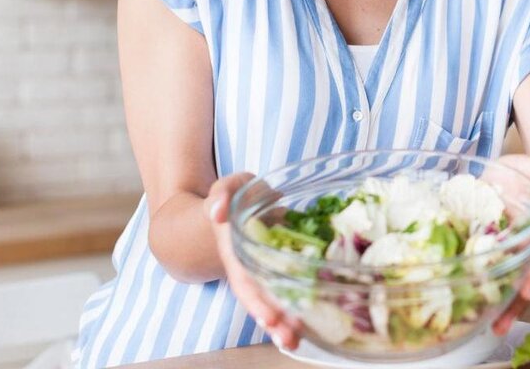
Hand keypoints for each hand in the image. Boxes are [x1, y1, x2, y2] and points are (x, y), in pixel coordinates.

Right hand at [205, 172, 303, 349]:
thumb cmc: (235, 196)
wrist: (235, 206)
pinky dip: (296, 310)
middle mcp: (247, 268)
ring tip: (296, 342)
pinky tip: (312, 326)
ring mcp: (262, 274)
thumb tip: (218, 211)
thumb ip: (221, 194)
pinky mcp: (280, 273)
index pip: (244, 279)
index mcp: (235, 250)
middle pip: (258, 300)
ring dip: (283, 324)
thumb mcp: (228, 187)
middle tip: (289, 338)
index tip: (269, 317)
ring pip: (271, 303)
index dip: (256, 299)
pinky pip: (286, 293)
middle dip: (273, 320)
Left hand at [490, 154, 529, 335]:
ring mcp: (518, 252)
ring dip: (508, 305)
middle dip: (518, 300)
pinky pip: (500, 275)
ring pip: (516, 282)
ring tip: (497, 327)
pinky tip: (488, 314)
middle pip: (528, 277)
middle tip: (503, 322)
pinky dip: (496, 293)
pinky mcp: (498, 253)